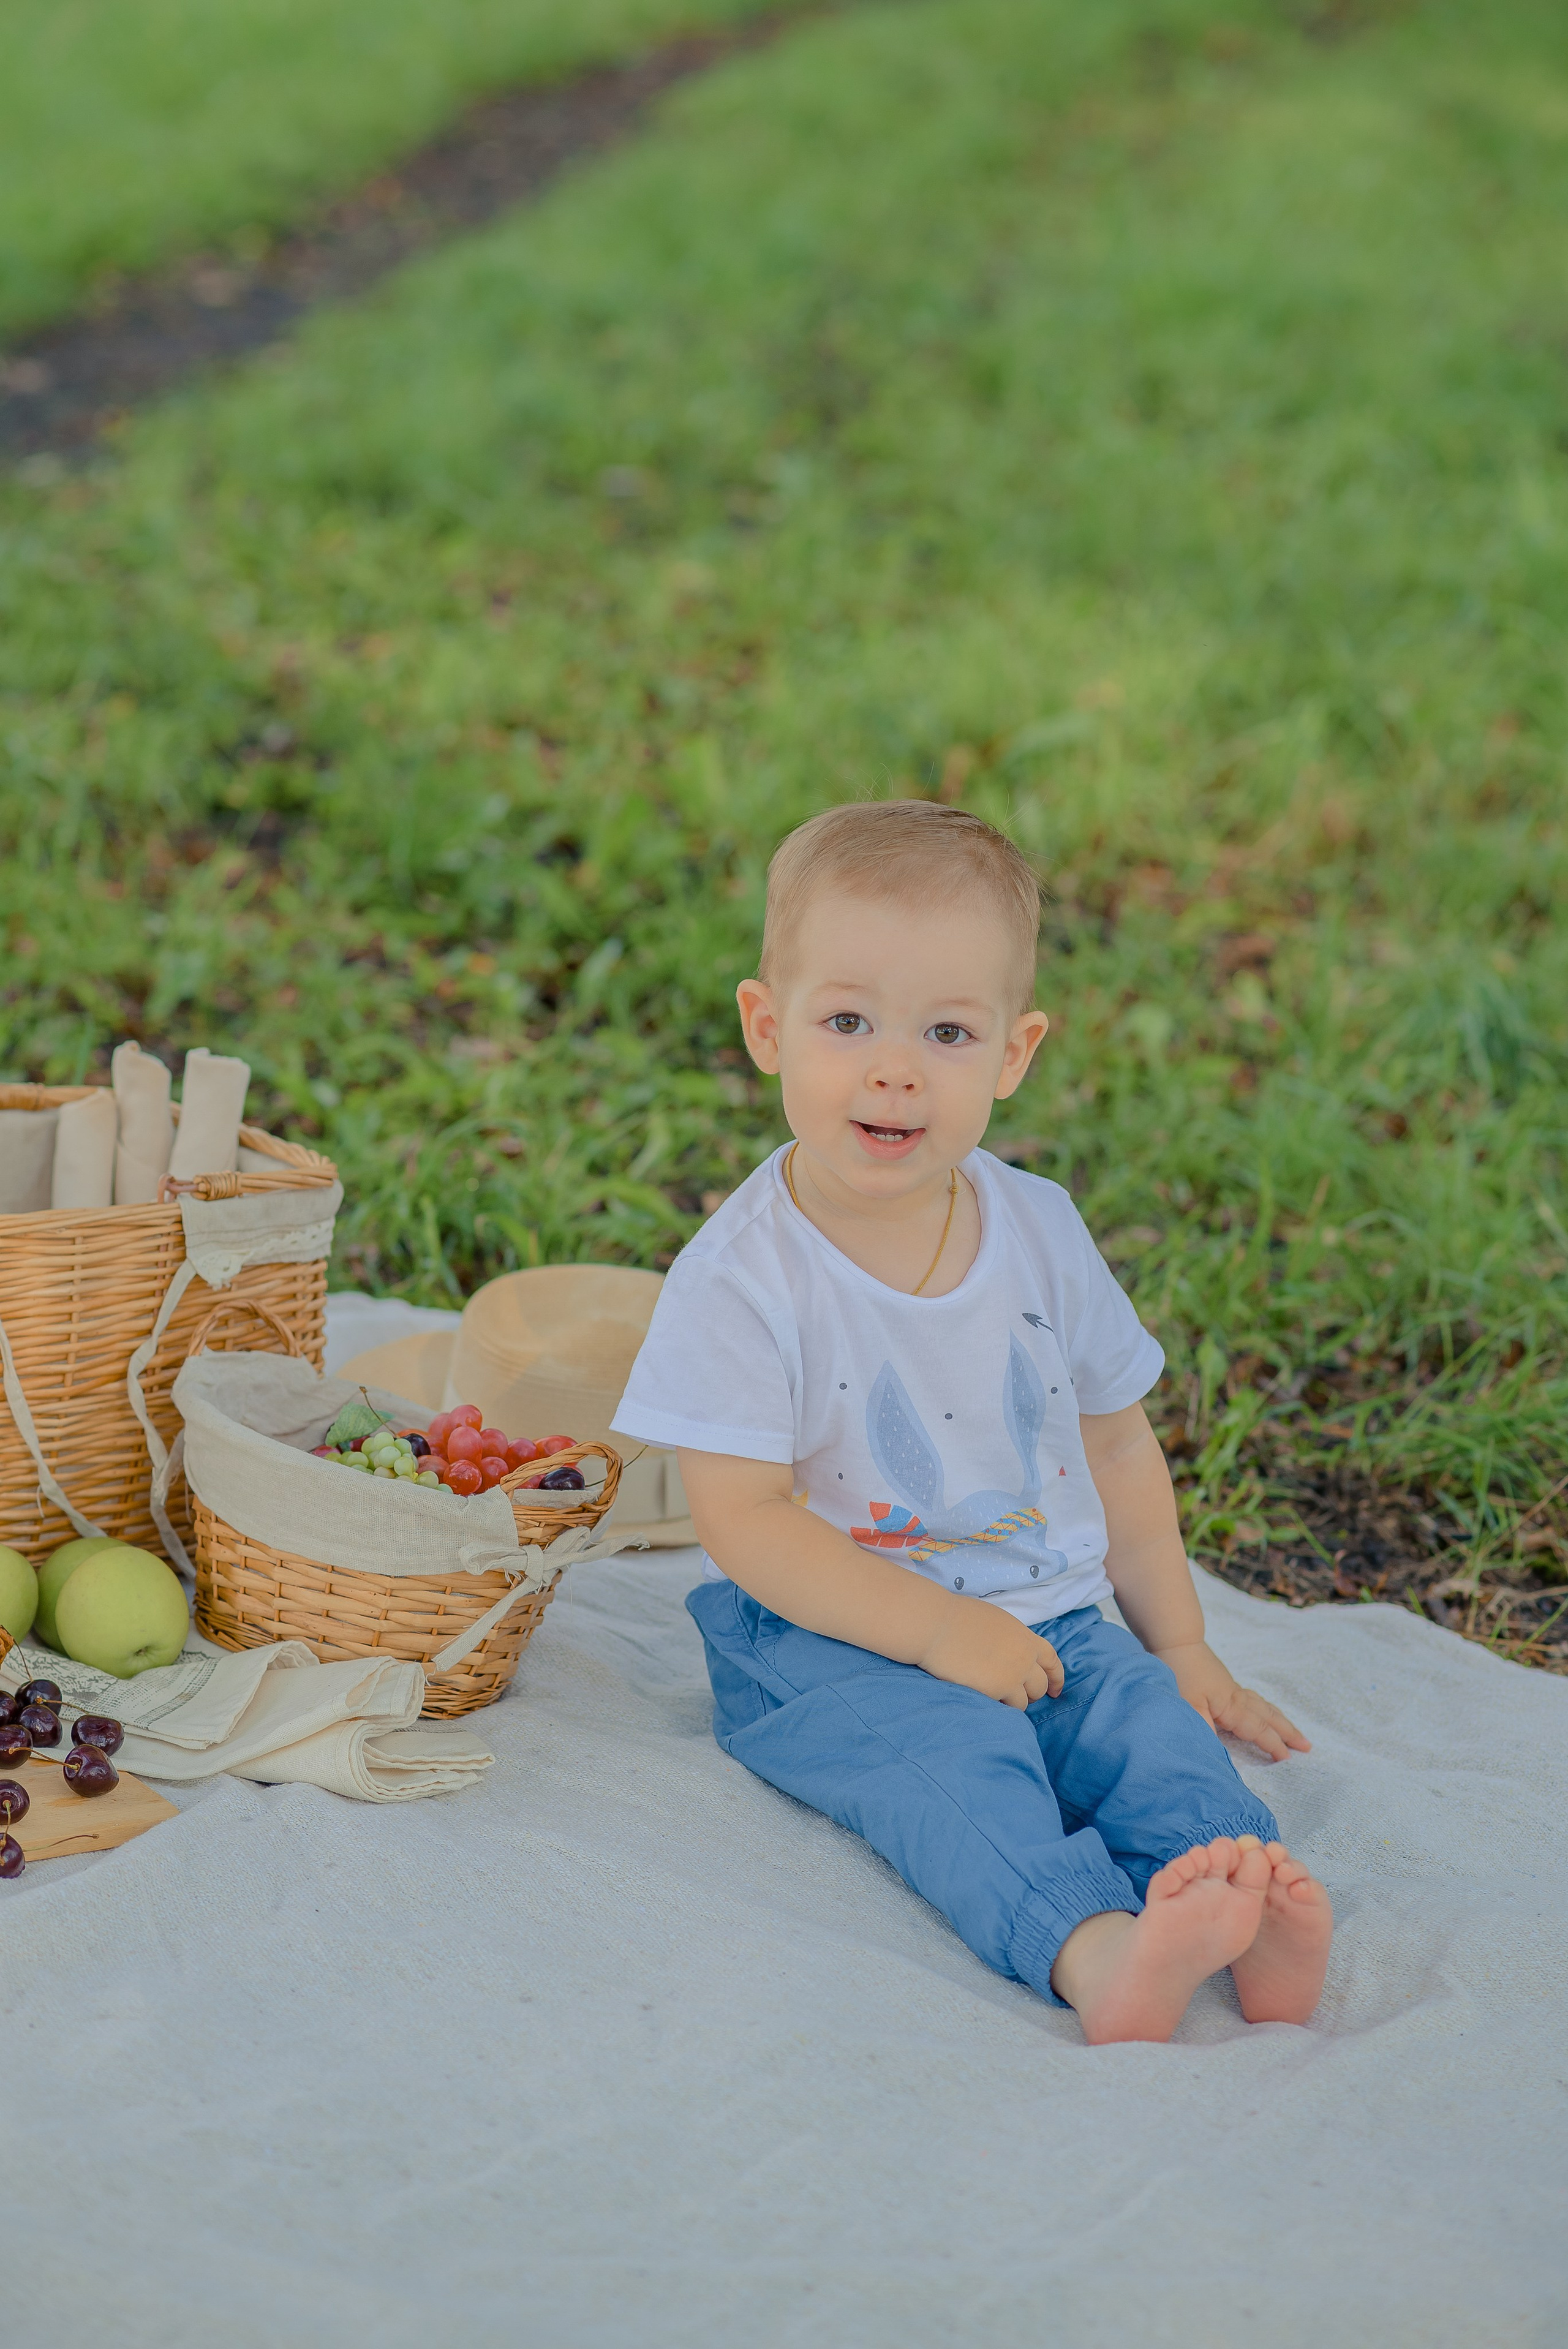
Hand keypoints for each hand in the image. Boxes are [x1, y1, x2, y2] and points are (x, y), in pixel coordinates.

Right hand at [918, 1596, 1063, 1707]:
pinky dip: (997, 1708)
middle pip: (1040, 1685)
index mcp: (1024, 1636)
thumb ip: (1010, 1640)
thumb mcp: (995, 1621)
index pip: (1052, 1659)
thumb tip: (1010, 1655)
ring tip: (993, 1697)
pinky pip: (1006, 1708)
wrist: (935, 1625)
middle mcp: (1024, 1657)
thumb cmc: (955, 1618)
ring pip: (1024, 1702)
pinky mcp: (997, 1690)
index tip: (1055, 1690)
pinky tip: (984, 1700)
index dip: (1056, 1677)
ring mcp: (1012, 1675)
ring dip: (1012, 1703)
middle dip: (1031, 1694)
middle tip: (1016, 1696)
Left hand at [1156, 1640, 1309, 1760]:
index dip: (1273, 1745)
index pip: (1259, 1730)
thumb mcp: (1188, 1705)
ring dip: (1280, 1720)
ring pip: (1264, 1707)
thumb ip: (1203, 1728)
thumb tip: (1216, 1753)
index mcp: (1232, 1706)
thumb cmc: (1180, 1673)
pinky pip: (1254, 1701)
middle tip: (1307, 1746)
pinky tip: (1261, 1710)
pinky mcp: (1224, 1685)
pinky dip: (1265, 1709)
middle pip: (1269, 1717)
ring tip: (1292, 1731)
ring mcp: (1232, 1689)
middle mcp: (1238, 1698)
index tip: (1288, 1759)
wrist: (1176, 1641)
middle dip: (1288, 1732)